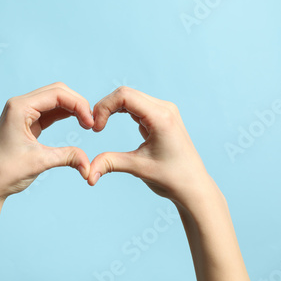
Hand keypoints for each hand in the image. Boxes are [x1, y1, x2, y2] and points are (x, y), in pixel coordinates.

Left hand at [0, 82, 93, 200]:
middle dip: (77, 104)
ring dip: (72, 109)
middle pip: (57, 92)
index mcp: (19, 107)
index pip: (57, 94)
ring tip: (87, 124)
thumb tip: (89, 165)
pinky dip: (65, 115)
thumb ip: (68, 157)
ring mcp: (23, 113)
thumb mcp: (40, 162)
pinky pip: (50, 112)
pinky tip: (77, 123)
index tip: (91, 123)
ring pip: (54, 101)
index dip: (78, 105)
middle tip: (91, 123)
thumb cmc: (4, 172)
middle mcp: (20, 105)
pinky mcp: (27, 123)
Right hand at [88, 86, 211, 207]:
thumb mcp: (138, 168)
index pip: (125, 96)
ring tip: (100, 126)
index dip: (104, 107)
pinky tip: (111, 122)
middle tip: (94, 127)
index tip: (96, 129)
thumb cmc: (171, 178)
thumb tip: (87, 173)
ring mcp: (164, 111)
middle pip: (126, 93)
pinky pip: (137, 106)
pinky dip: (121, 111)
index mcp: (161, 117)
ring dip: (112, 108)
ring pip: (130, 98)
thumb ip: (110, 163)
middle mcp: (164, 108)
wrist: (193, 187)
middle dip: (106, 107)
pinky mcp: (161, 117)